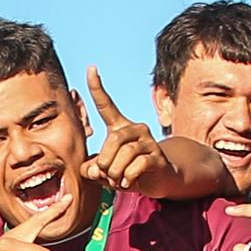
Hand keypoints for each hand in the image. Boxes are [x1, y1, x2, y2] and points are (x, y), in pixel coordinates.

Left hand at [82, 66, 175, 191]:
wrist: (160, 180)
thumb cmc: (128, 172)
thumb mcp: (106, 171)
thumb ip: (92, 169)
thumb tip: (92, 170)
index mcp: (120, 127)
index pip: (106, 105)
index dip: (97, 87)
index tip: (91, 68)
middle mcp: (136, 129)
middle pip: (113, 138)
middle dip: (105, 160)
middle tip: (106, 174)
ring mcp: (149, 142)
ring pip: (125, 154)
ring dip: (116, 172)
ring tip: (117, 181)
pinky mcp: (157, 157)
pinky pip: (138, 165)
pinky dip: (128, 177)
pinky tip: (129, 183)